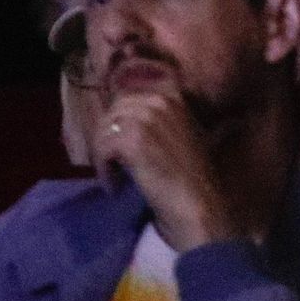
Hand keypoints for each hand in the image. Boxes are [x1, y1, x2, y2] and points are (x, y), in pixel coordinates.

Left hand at [92, 93, 241, 250]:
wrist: (197, 202)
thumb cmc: (194, 177)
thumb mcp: (184, 135)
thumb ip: (160, 121)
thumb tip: (127, 122)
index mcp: (171, 98)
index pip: (129, 100)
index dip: (120, 123)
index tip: (120, 146)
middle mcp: (158, 102)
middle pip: (113, 113)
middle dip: (108, 137)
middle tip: (111, 162)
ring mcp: (144, 120)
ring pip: (104, 131)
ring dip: (103, 155)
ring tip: (113, 177)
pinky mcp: (131, 140)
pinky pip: (102, 149)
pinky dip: (104, 170)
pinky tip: (115, 186)